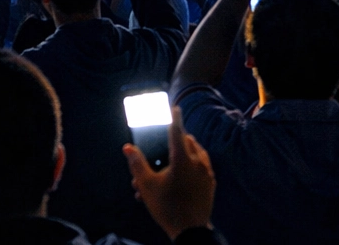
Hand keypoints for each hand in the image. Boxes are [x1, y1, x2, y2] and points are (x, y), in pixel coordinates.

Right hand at [122, 106, 215, 239]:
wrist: (190, 231)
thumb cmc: (166, 207)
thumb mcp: (147, 186)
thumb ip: (137, 164)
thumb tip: (127, 147)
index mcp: (182, 159)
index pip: (177, 131)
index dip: (175, 117)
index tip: (175, 107)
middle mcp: (198, 161)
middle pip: (187, 141)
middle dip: (175, 141)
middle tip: (165, 148)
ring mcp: (207, 172)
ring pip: (197, 153)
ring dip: (186, 151)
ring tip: (173, 160)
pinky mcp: (211, 182)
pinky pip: (202, 166)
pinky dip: (193, 164)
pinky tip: (184, 174)